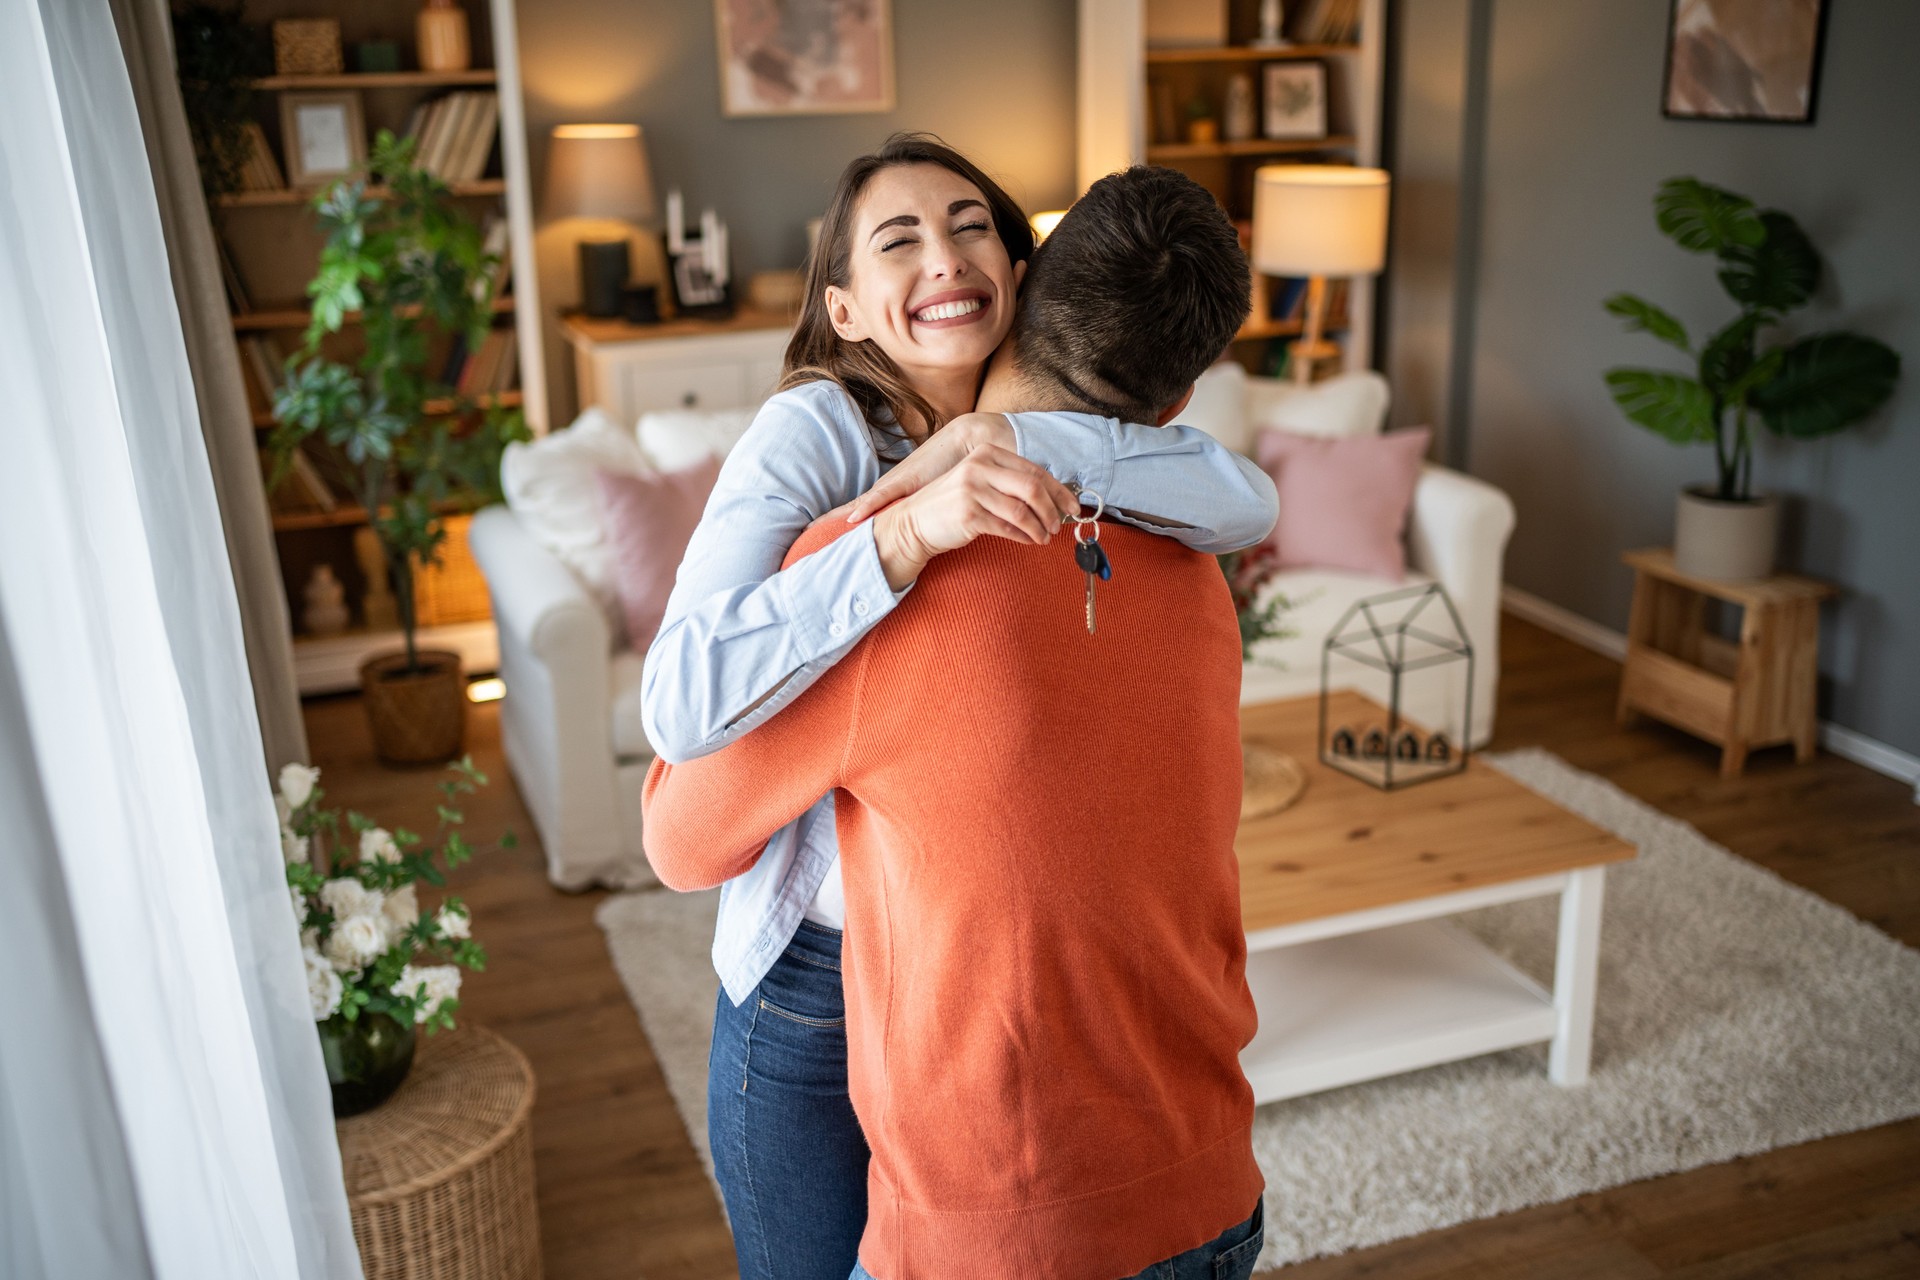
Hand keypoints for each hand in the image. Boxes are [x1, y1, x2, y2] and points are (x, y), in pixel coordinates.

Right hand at [867, 438, 1082, 589]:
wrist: (913, 524)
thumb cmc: (952, 506)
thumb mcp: (979, 482)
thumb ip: (1009, 484)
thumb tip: (1052, 499)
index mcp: (986, 454)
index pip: (1033, 470)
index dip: (1058, 491)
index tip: (1072, 506)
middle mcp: (978, 466)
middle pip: (1032, 487)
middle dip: (1051, 510)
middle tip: (1057, 526)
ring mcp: (972, 489)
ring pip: (1022, 510)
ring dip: (1039, 528)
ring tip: (1044, 538)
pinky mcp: (969, 514)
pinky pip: (1008, 527)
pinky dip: (1024, 537)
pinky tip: (1029, 541)